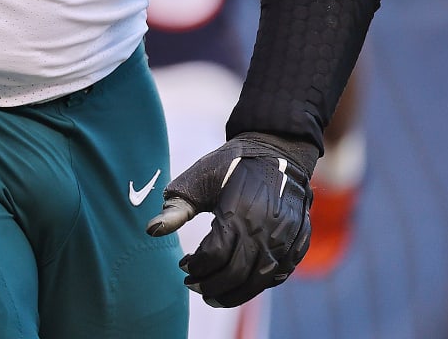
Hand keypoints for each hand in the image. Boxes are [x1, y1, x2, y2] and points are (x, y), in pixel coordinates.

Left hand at [146, 131, 318, 306]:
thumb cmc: (231, 166)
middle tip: (192, 285)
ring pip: (257, 282)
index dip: (194, 266)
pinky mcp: (296, 244)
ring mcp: (284, 240)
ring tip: (212, 294)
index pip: (213, 257)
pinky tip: (239, 282)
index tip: (182, 265)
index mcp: (237, 214)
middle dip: (209, 286)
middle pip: (234, 275)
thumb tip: (150, 230)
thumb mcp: (198, 180)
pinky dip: (255, 285)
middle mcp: (264, 231)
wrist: (278, 152)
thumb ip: (175, 208)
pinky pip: (276, 276)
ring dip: (232, 294)